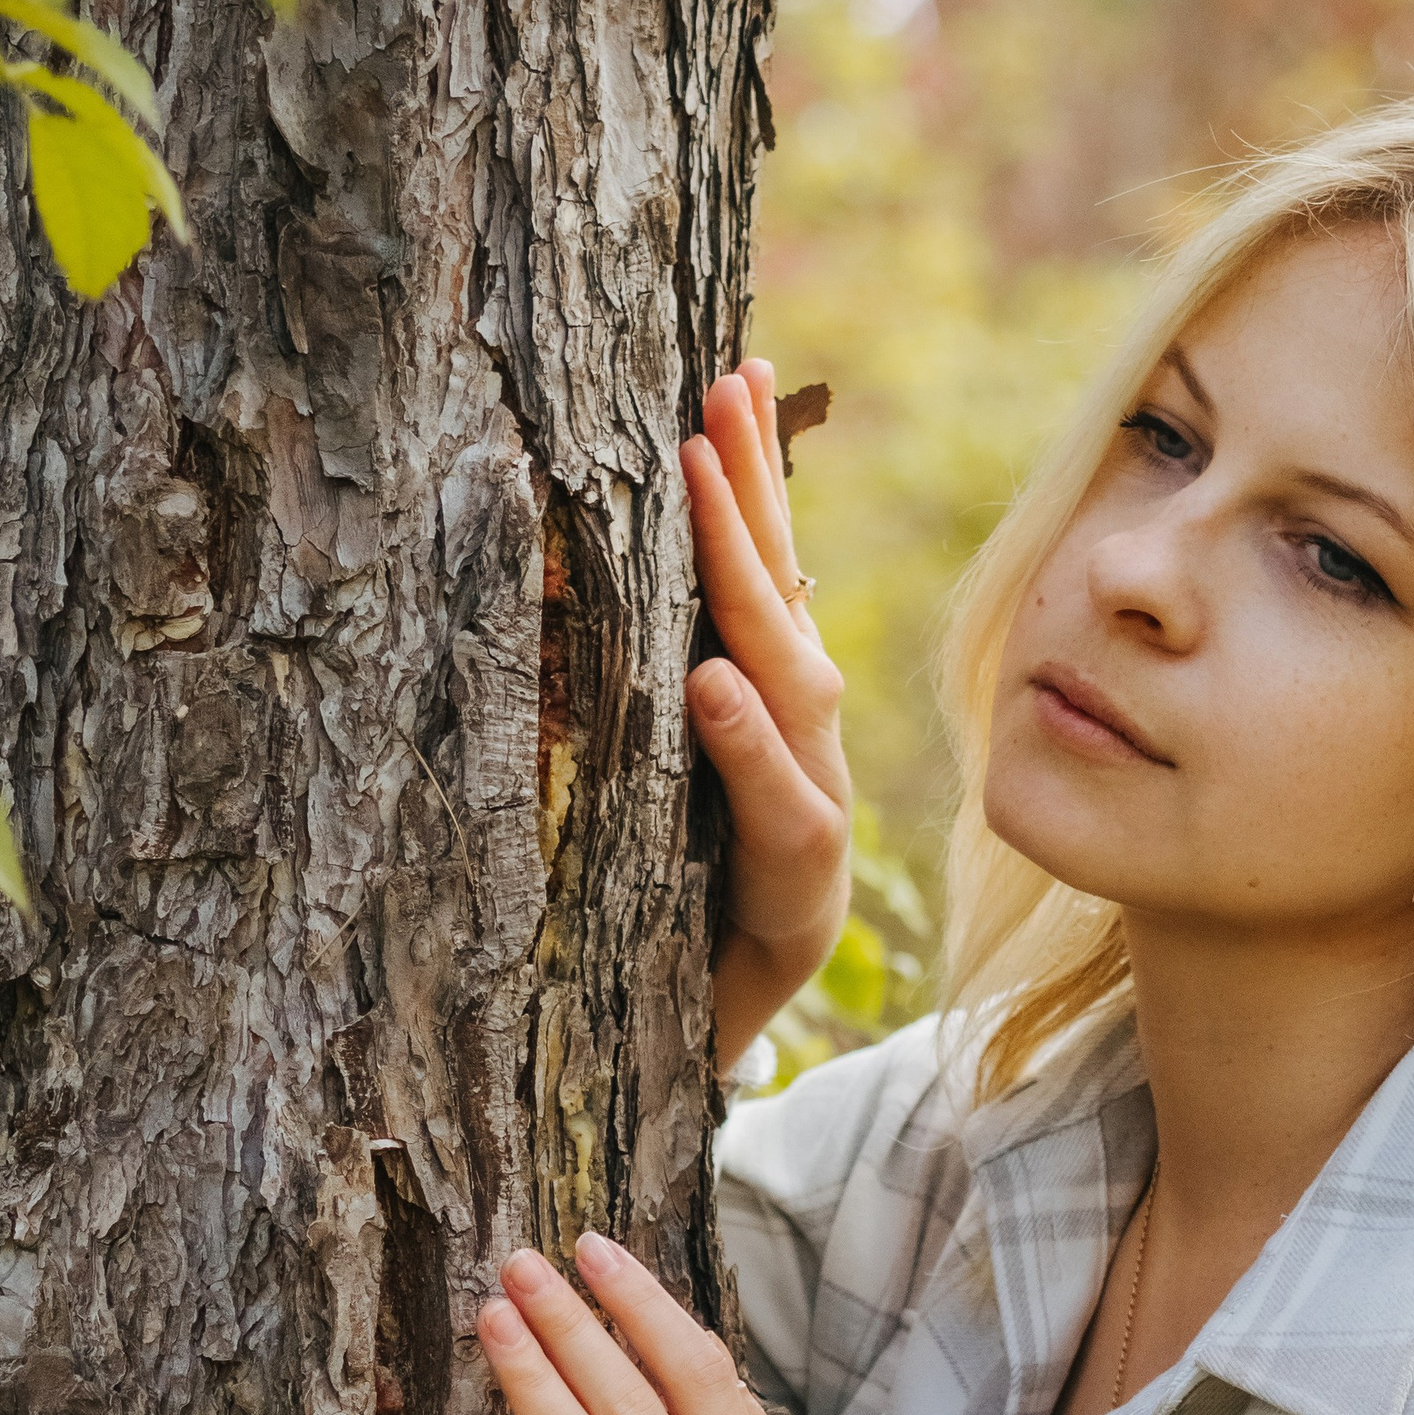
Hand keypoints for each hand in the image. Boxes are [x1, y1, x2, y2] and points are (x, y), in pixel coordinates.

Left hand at [682, 360, 853, 1075]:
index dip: (758, 477)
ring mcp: (810, 816)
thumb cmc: (662, 914)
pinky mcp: (797, 893)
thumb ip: (652, 700)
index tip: (735, 366)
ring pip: (793, 687)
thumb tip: (603, 587)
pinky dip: (748, 746)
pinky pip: (781, 810)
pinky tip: (712, 684)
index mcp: (766, 715)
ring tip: (706, 482)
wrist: (695, 1048)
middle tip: (720, 389)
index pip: (767, 576)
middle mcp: (803, 749)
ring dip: (747, 581)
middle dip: (756, 496)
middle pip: (785, 603)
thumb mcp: (648, 790)